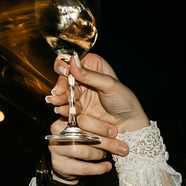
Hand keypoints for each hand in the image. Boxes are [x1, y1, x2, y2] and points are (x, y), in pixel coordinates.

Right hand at [44, 54, 147, 179]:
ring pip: (65, 93)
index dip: (65, 66)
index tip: (64, 73)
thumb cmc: (125, 102)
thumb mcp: (109, 85)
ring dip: (60, 98)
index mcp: (94, 66)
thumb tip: (73, 60)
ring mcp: (81, 94)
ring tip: (56, 102)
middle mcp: (85, 78)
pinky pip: (68, 107)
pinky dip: (65, 109)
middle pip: (66, 78)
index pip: (73, 62)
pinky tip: (62, 111)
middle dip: (61, 86)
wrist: (129, 125)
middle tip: (57, 93)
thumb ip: (90, 75)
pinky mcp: (79, 109)